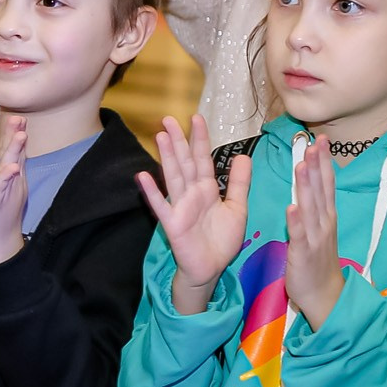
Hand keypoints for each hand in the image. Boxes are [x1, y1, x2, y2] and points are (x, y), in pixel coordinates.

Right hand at [138, 115, 249, 308]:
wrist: (211, 269)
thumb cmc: (221, 240)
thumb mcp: (237, 208)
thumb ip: (239, 183)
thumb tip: (244, 156)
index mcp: (206, 189)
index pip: (202, 159)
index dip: (199, 139)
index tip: (196, 118)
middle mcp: (191, 194)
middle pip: (184, 162)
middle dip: (178, 140)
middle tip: (168, 119)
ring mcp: (180, 207)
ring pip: (173, 177)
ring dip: (167, 157)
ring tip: (160, 136)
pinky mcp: (172, 223)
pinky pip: (160, 205)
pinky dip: (151, 191)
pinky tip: (143, 176)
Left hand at [282, 137, 345, 328]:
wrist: (325, 295)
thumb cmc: (317, 261)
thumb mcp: (318, 229)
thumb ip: (314, 207)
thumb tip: (309, 183)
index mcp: (326, 216)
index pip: (326, 184)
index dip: (323, 162)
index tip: (321, 140)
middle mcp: (324, 222)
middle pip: (321, 190)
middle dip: (318, 165)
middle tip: (316, 142)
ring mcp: (315, 237)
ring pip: (310, 207)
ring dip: (307, 186)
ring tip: (303, 165)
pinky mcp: (303, 253)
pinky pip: (299, 235)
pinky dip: (296, 221)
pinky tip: (292, 207)